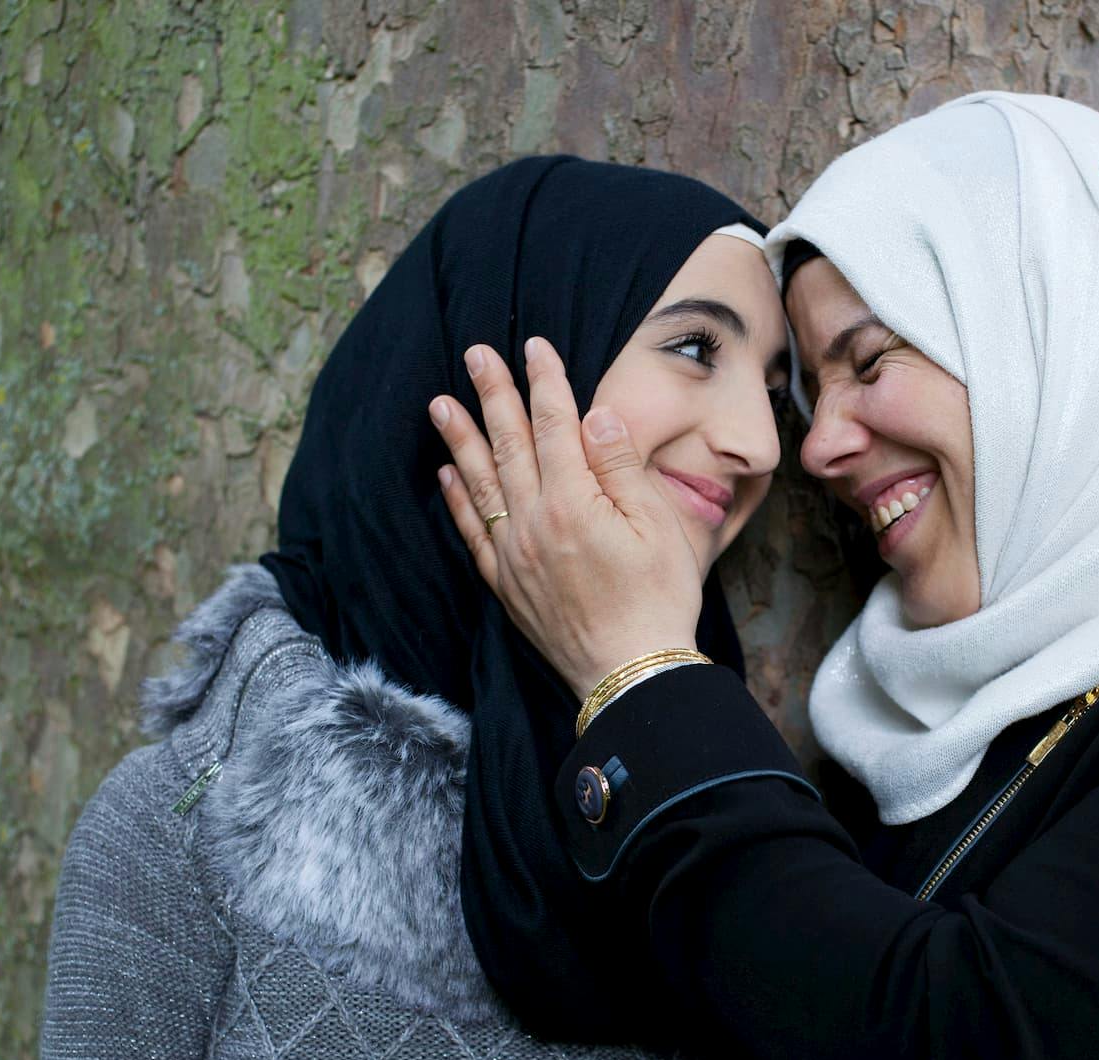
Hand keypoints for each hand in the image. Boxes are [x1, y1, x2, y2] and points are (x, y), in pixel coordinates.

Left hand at [429, 337, 704, 698]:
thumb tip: (594, 415)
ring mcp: (513, 555)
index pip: (555, 425)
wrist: (632, 673)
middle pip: (509, 444)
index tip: (535, 346)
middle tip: (476, 355)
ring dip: (460, 438)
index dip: (545, 382)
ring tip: (440, 403)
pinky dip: (457, 499)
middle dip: (493, 394)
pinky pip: (472, 531)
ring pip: (480, 482)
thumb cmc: (658, 598)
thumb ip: (620, 466)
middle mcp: (533, 522)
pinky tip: (447, 474)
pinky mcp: (506, 584)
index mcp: (573, 502)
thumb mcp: (657, 524)